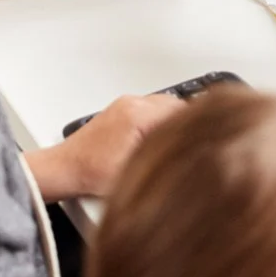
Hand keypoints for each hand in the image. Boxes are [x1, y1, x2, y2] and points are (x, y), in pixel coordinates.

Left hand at [25, 93, 186, 201]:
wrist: (66, 168)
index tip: (209, 132)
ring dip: (174, 120)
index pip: (182, 110)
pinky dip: (160, 120)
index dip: (199, 124)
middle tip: (200, 139)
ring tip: (184, 140)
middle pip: (174, 104)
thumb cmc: (92, 172)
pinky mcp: (119, 111)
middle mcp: (132, 104)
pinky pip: (149, 108)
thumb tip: (189, 159)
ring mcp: (124, 105)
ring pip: (162, 105)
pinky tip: (163, 139)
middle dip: (189, 121)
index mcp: (139, 115)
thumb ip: (166, 161)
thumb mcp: (137, 171)